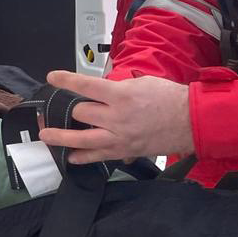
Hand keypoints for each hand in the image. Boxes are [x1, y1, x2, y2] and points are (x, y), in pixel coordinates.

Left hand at [38, 70, 193, 163]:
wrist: (192, 121)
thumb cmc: (170, 98)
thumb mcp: (142, 82)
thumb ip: (117, 87)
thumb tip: (99, 91)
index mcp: (121, 95)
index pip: (85, 86)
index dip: (65, 81)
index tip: (52, 78)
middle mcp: (116, 117)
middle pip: (80, 113)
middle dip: (70, 109)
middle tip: (61, 108)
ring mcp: (119, 137)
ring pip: (81, 139)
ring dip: (60, 137)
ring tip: (45, 135)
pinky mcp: (124, 151)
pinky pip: (97, 157)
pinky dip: (82, 158)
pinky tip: (70, 157)